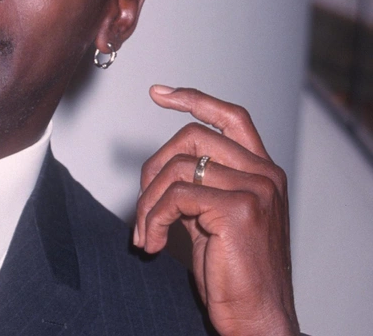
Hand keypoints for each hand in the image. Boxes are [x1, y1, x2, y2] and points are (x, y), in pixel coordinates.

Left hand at [133, 86, 299, 335]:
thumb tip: (158, 167)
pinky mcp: (239, 210)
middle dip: (153, 168)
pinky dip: (151, 218)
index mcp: (261, 172)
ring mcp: (256, 189)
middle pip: (191, 139)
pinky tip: (150, 243)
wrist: (258, 318)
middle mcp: (264, 174)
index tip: (159, 93)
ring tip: (144, 233)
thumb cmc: (232, 273)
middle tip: (141, 205)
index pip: (231, 117)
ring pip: (177, 168)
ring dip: (147, 202)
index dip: (194, 99)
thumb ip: (197, 186)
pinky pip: (175, 196)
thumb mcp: (212, 219)